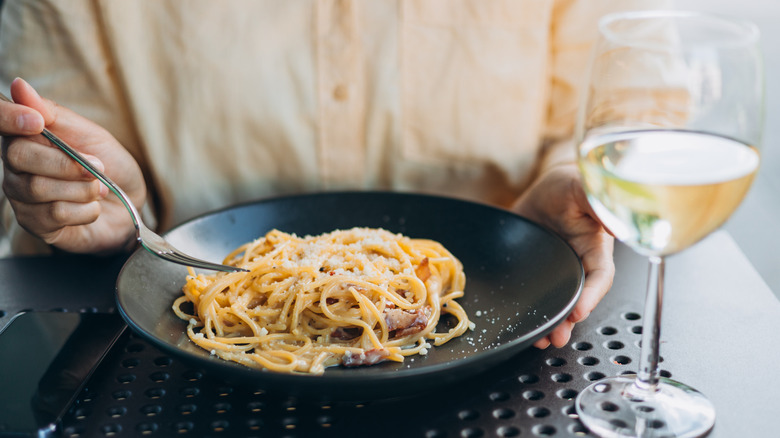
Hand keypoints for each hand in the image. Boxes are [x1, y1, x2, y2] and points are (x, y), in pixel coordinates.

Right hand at [1, 78, 145, 253]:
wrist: (129, 203)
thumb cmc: (108, 164)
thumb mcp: (90, 134)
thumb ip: (55, 114)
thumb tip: (19, 86)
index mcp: (25, 137)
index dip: (8, 117)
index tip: (36, 122)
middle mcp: (14, 167)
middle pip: (19, 156)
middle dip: (68, 162)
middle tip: (97, 167)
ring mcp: (22, 198)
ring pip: (39, 188)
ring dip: (82, 188)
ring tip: (99, 188)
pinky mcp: (36, 224)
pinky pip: (55, 214)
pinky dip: (85, 210)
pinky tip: (91, 207)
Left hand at [512, 163, 613, 347]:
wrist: (546, 189)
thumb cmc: (569, 184)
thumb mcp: (581, 186)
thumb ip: (596, 200)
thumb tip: (615, 216)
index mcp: (595, 246)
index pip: (600, 275)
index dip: (592, 295)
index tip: (579, 310)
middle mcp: (578, 263)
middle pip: (579, 298)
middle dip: (569, 319)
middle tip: (557, 335)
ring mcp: (557, 271)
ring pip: (559, 302)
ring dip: (553, 323)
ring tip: (543, 339)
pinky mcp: (537, 274)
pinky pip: (536, 296)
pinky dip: (532, 312)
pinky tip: (525, 326)